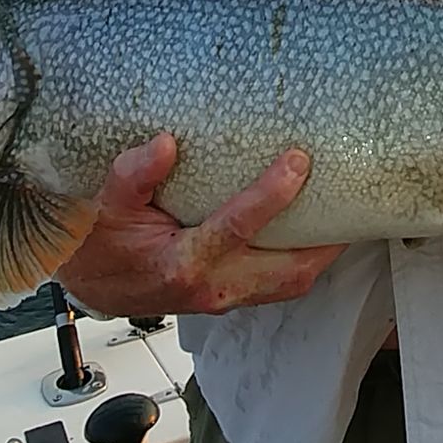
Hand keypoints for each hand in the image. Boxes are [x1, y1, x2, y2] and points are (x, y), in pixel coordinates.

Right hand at [57, 133, 345, 317]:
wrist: (88, 284)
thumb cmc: (97, 244)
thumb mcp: (104, 204)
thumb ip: (133, 176)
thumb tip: (165, 144)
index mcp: (182, 262)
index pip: (237, 228)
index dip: (272, 195)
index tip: (298, 161)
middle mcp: (210, 286)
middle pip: (286, 273)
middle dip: (325, 242)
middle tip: (353, 202)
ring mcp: (222, 298)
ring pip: (288, 285)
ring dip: (320, 255)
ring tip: (346, 217)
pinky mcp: (228, 297)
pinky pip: (276, 285)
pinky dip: (300, 261)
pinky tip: (314, 233)